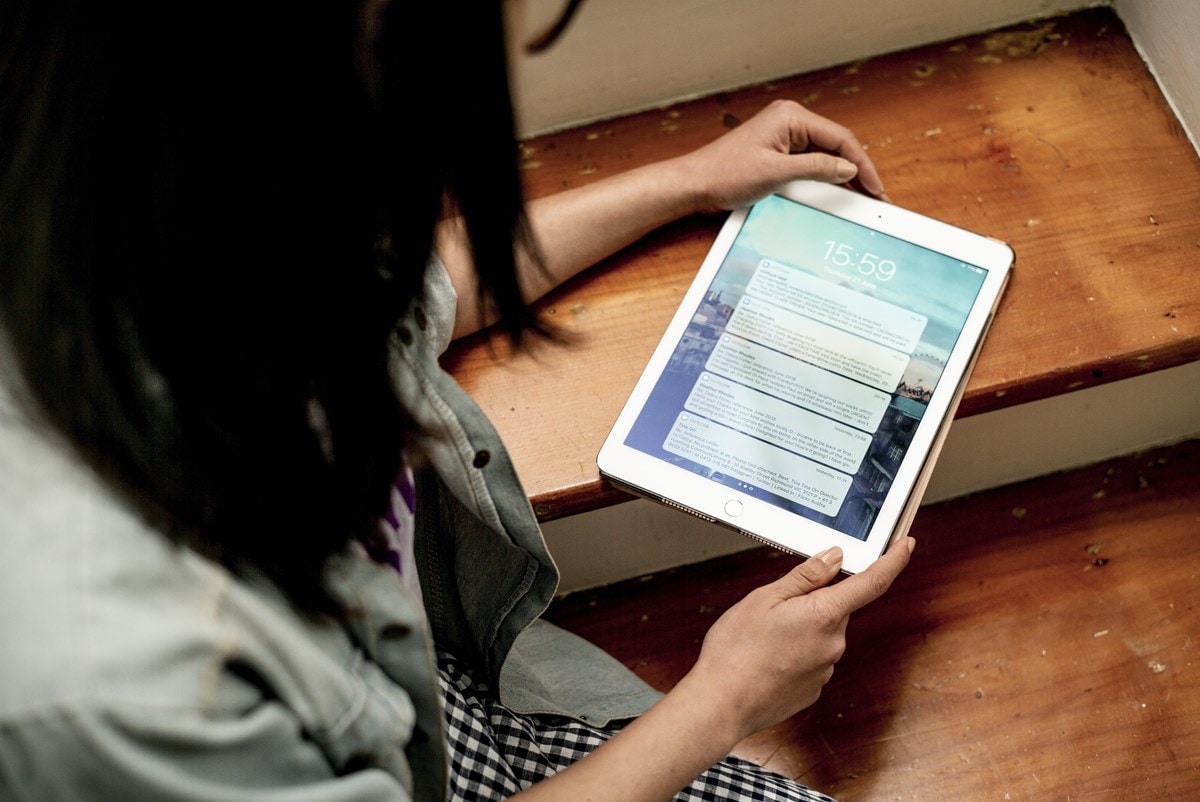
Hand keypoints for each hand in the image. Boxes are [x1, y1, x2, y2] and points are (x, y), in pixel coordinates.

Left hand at [676, 99, 886, 212]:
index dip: (862, 164)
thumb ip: (816, 169)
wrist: (694, 184)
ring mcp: (783, 136)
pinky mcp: (777, 151)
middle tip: (876, 196)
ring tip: (862, 197)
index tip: (875, 188)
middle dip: (857, 170)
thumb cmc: (724, 174)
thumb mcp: (776, 174)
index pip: (840, 138)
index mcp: (791, 116)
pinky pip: (809, 162)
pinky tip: (836, 192)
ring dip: (842, 175)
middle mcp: (789, 121)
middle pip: (836, 145)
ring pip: (824, 155)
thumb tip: (848, 169)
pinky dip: (824, 177)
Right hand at [681, 536, 912, 741]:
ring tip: (763, 637)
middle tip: (776, 605)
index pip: (873, 582)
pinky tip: (768, 656)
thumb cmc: (735, 651)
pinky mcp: (814, 689)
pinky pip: (812, 658)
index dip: (893, 560)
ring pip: (823, 633)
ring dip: (802, 627)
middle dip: (814, 601)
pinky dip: (795, 651)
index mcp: (824, 615)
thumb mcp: (764, 599)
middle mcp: (833, 644)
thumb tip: (834, 557)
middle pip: (836, 608)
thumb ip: (805, 577)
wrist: (721, 703)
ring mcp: (825, 669)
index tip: (904, 545)